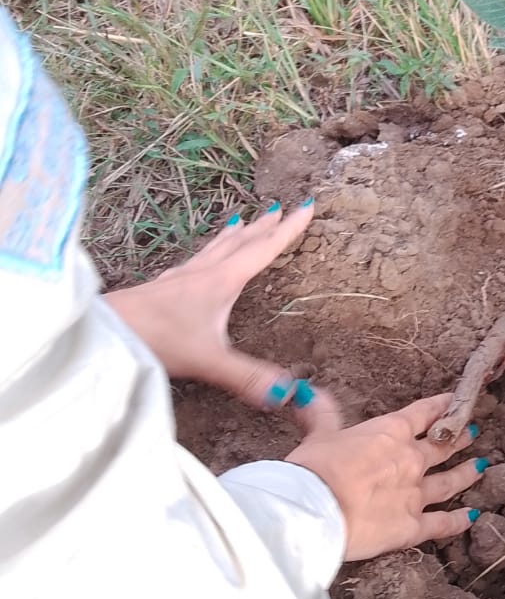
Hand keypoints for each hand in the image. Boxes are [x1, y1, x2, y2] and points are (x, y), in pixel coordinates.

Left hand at [104, 200, 339, 430]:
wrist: (105, 329)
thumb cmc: (156, 338)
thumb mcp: (208, 360)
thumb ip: (248, 376)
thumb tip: (290, 393)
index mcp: (221, 282)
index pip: (263, 249)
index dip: (288, 229)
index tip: (306, 205)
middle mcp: (202, 273)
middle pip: (239, 243)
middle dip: (262, 227)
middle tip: (279, 209)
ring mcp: (179, 279)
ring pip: (213, 249)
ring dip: (233, 236)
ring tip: (241, 223)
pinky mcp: (161, 288)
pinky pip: (194, 261)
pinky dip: (207, 252)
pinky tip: (198, 261)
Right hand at [287, 395, 484, 559]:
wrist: (314, 512)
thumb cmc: (314, 470)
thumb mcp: (318, 435)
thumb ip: (322, 415)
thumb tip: (312, 393)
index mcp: (390, 432)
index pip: (422, 413)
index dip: (440, 406)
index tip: (454, 400)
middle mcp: (410, 460)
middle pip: (441, 447)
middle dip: (459, 438)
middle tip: (473, 432)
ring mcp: (415, 494)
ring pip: (449, 482)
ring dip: (466, 473)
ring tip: (481, 466)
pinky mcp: (413, 527)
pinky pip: (442, 524)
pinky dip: (458, 521)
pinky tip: (471, 517)